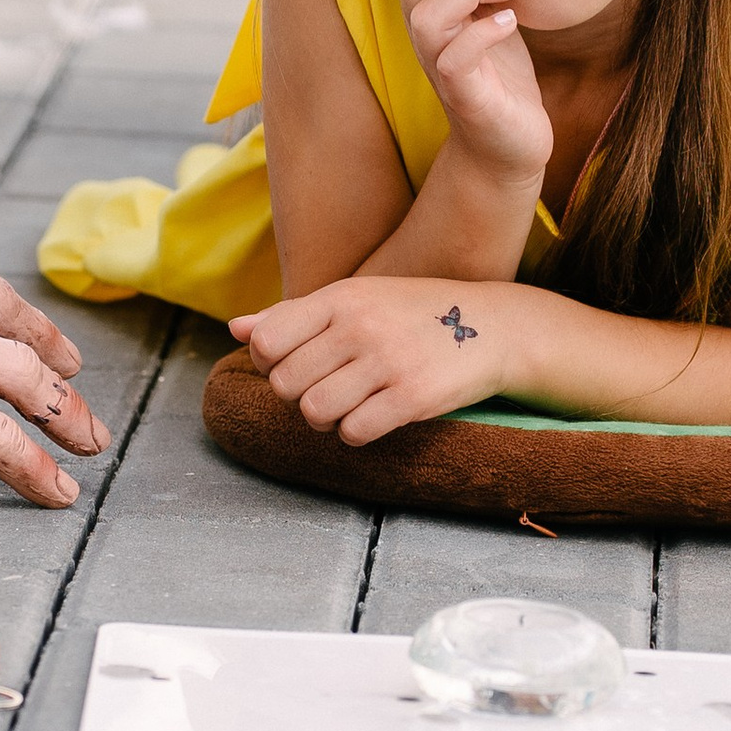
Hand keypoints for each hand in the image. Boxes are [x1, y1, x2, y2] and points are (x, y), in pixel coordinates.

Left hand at [232, 271, 505, 443]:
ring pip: (313, 412)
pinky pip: (353, 432)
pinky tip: (373, 416)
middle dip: (298, 396)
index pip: (266, 342)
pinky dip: (354, 433)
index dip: (270, 364)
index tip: (296, 366)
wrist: (494, 325)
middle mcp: (359, 325)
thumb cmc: (412, 313)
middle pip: (285, 384)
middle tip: (327, 389)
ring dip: (324, 419)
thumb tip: (236, 330)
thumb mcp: (355, 299)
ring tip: (346, 406)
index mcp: (340, 297)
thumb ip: (293, 316)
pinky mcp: (413, 397)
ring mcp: (387, 361)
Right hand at [386, 0, 551, 188]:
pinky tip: (511, 23)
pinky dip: (488, 31)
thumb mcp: (486, 5)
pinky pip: (455, 57)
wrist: (509, 141)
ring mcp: (439, 63)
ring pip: (425, 13)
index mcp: (424, 2)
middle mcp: (423, 31)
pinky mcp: (464, 94)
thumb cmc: (499, 69)